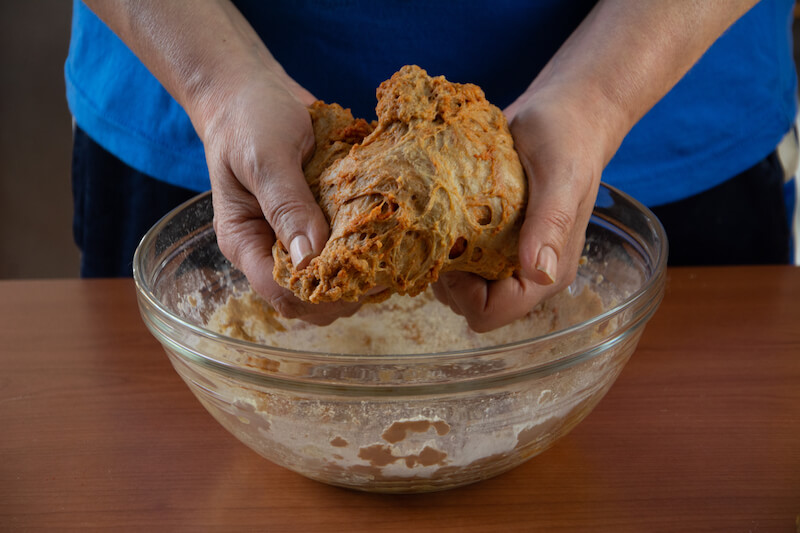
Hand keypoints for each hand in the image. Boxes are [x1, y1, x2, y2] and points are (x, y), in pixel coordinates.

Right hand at [197, 69, 362, 324]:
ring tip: (390, 254)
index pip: (283, 293)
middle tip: (386, 267)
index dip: (323, 295)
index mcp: (245, 243)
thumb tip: (310, 258)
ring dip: (360, 273)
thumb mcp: (265, 158)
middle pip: (310, 298)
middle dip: (347, 291)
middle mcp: (270, 249)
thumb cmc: (250, 118)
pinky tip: (386, 237)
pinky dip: (363, 251)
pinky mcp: (317, 223)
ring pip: (329, 280)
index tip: (364, 275)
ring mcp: (295, 238)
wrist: (253, 88)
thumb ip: (287, 206)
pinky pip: (341, 251)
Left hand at [433, 92, 603, 331]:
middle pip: (467, 303)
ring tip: (441, 215)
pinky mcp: (486, 236)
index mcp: (546, 273)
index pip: (493, 312)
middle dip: (447, 275)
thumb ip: (551, 225)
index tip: (454, 248)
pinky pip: (453, 256)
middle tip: (443, 227)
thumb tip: (540, 273)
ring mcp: (502, 255)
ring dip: (439, 256)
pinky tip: (441, 208)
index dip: (464, 292)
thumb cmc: (569, 140)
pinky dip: (440, 238)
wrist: (563, 111)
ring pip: (454, 283)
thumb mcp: (562, 178)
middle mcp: (523, 271)